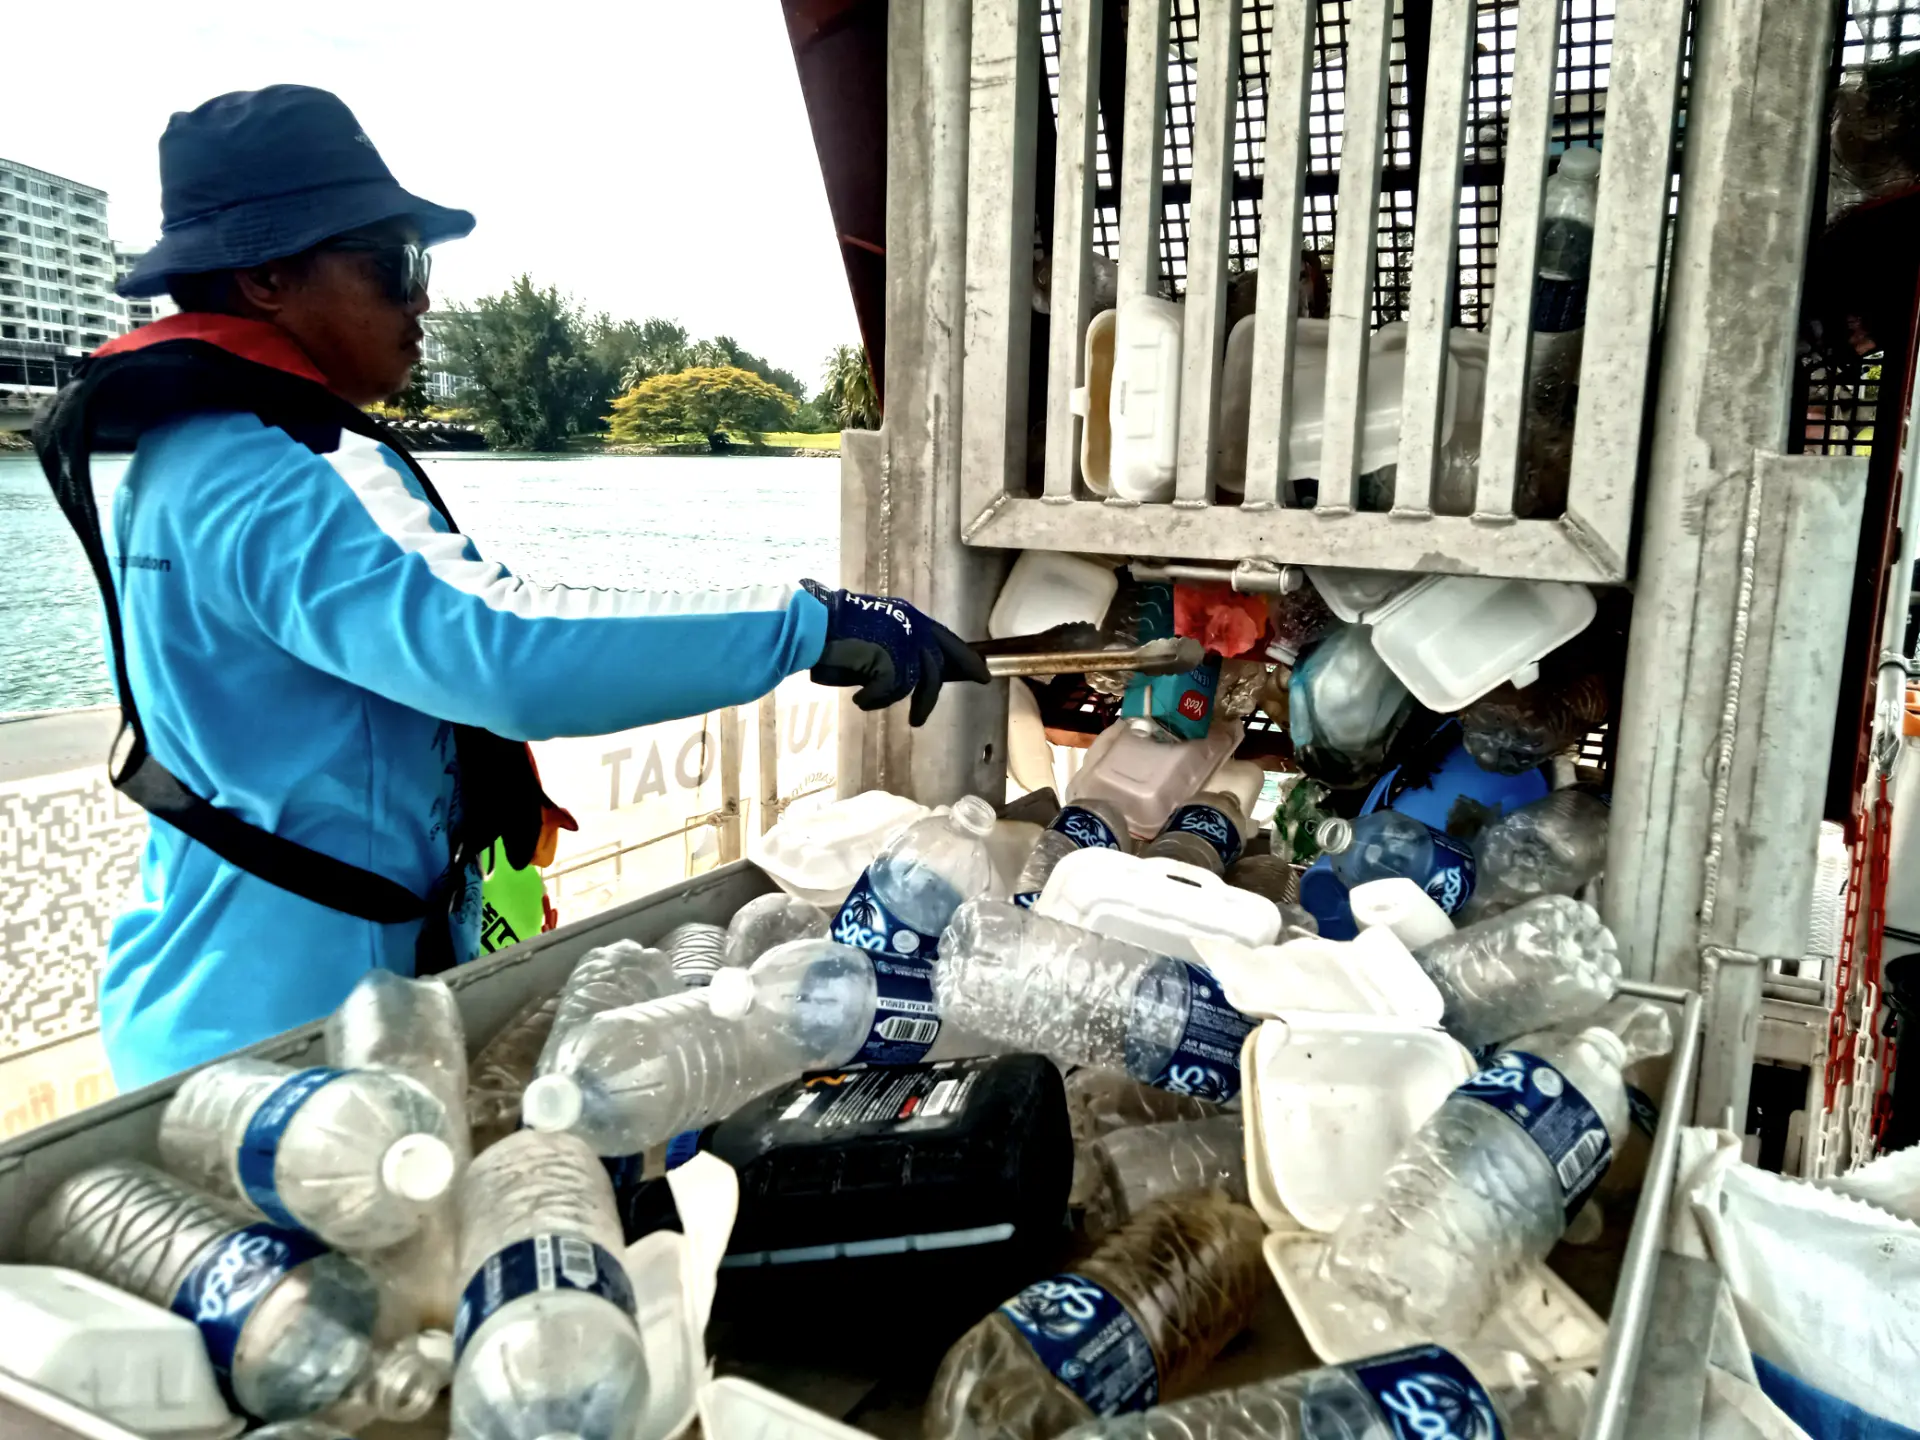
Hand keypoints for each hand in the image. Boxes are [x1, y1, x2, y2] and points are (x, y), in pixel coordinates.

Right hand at [802, 580, 990, 725]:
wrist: (815, 625)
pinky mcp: (891, 660)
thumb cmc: (836, 632)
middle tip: (919, 720)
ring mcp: (903, 643)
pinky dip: (871, 699)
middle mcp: (912, 627)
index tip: (981, 674)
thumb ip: (897, 651)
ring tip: (872, 704)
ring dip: (890, 699)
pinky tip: (858, 698)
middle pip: (934, 669)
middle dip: (927, 698)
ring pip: (913, 684)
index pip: (946, 640)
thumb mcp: (877, 637)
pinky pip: (888, 691)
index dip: (964, 659)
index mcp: (910, 617)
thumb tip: (915, 679)